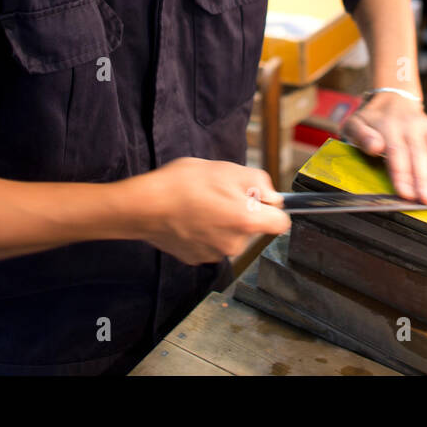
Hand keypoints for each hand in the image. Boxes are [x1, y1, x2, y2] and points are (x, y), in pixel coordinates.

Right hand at [129, 157, 289, 265]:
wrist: (145, 206)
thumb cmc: (183, 184)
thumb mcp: (227, 168)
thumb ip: (259, 182)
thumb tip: (271, 195)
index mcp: (247, 220)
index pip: (281, 222)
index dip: (273, 208)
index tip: (262, 200)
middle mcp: (235, 244)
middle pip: (253, 228)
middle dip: (242, 211)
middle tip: (220, 193)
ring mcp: (215, 254)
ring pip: (230, 235)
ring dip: (222, 222)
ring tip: (201, 204)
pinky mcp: (197, 258)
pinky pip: (210, 243)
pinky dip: (205, 232)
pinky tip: (190, 217)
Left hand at [342, 92, 426, 205]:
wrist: (389, 99)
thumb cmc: (370, 119)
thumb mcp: (355, 123)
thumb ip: (361, 135)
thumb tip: (375, 146)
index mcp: (389, 128)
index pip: (397, 153)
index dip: (402, 174)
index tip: (406, 193)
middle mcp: (412, 128)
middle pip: (421, 157)